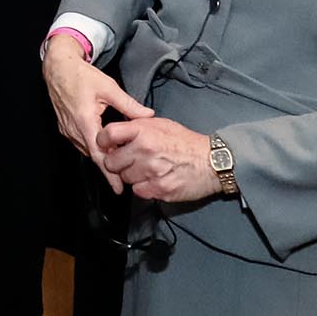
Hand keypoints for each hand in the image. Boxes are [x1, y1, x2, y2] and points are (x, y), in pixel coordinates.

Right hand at [43, 38, 151, 192]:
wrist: (58, 68)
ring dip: (101, 156)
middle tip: (127, 176)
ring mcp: (67, 130)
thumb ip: (129, 105)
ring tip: (118, 161)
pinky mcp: (64, 127)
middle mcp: (73, 129)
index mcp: (85, 121)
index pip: (99, 155)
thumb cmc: (82, 76)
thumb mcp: (109, 88)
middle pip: (93, 155)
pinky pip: (80, 143)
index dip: (110, 174)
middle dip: (109, 166)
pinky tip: (104, 145)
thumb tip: (148, 116)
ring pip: (87, 150)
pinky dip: (93, 147)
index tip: (119, 188)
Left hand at [98, 117, 220, 202]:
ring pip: (124, 178)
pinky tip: (153, 180)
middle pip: (111, 161)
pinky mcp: (158, 189)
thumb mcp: (161, 124)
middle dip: (117, 162)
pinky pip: (137, 191)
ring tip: (146, 169)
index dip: (103, 141)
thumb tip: (117, 130)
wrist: (213, 162)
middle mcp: (145, 150)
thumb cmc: (187, 142)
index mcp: (144, 131)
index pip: (108, 134)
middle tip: (128, 161)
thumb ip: (138, 126)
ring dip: (131, 176)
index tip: (106, 145)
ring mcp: (151, 171)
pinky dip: (143, 188)